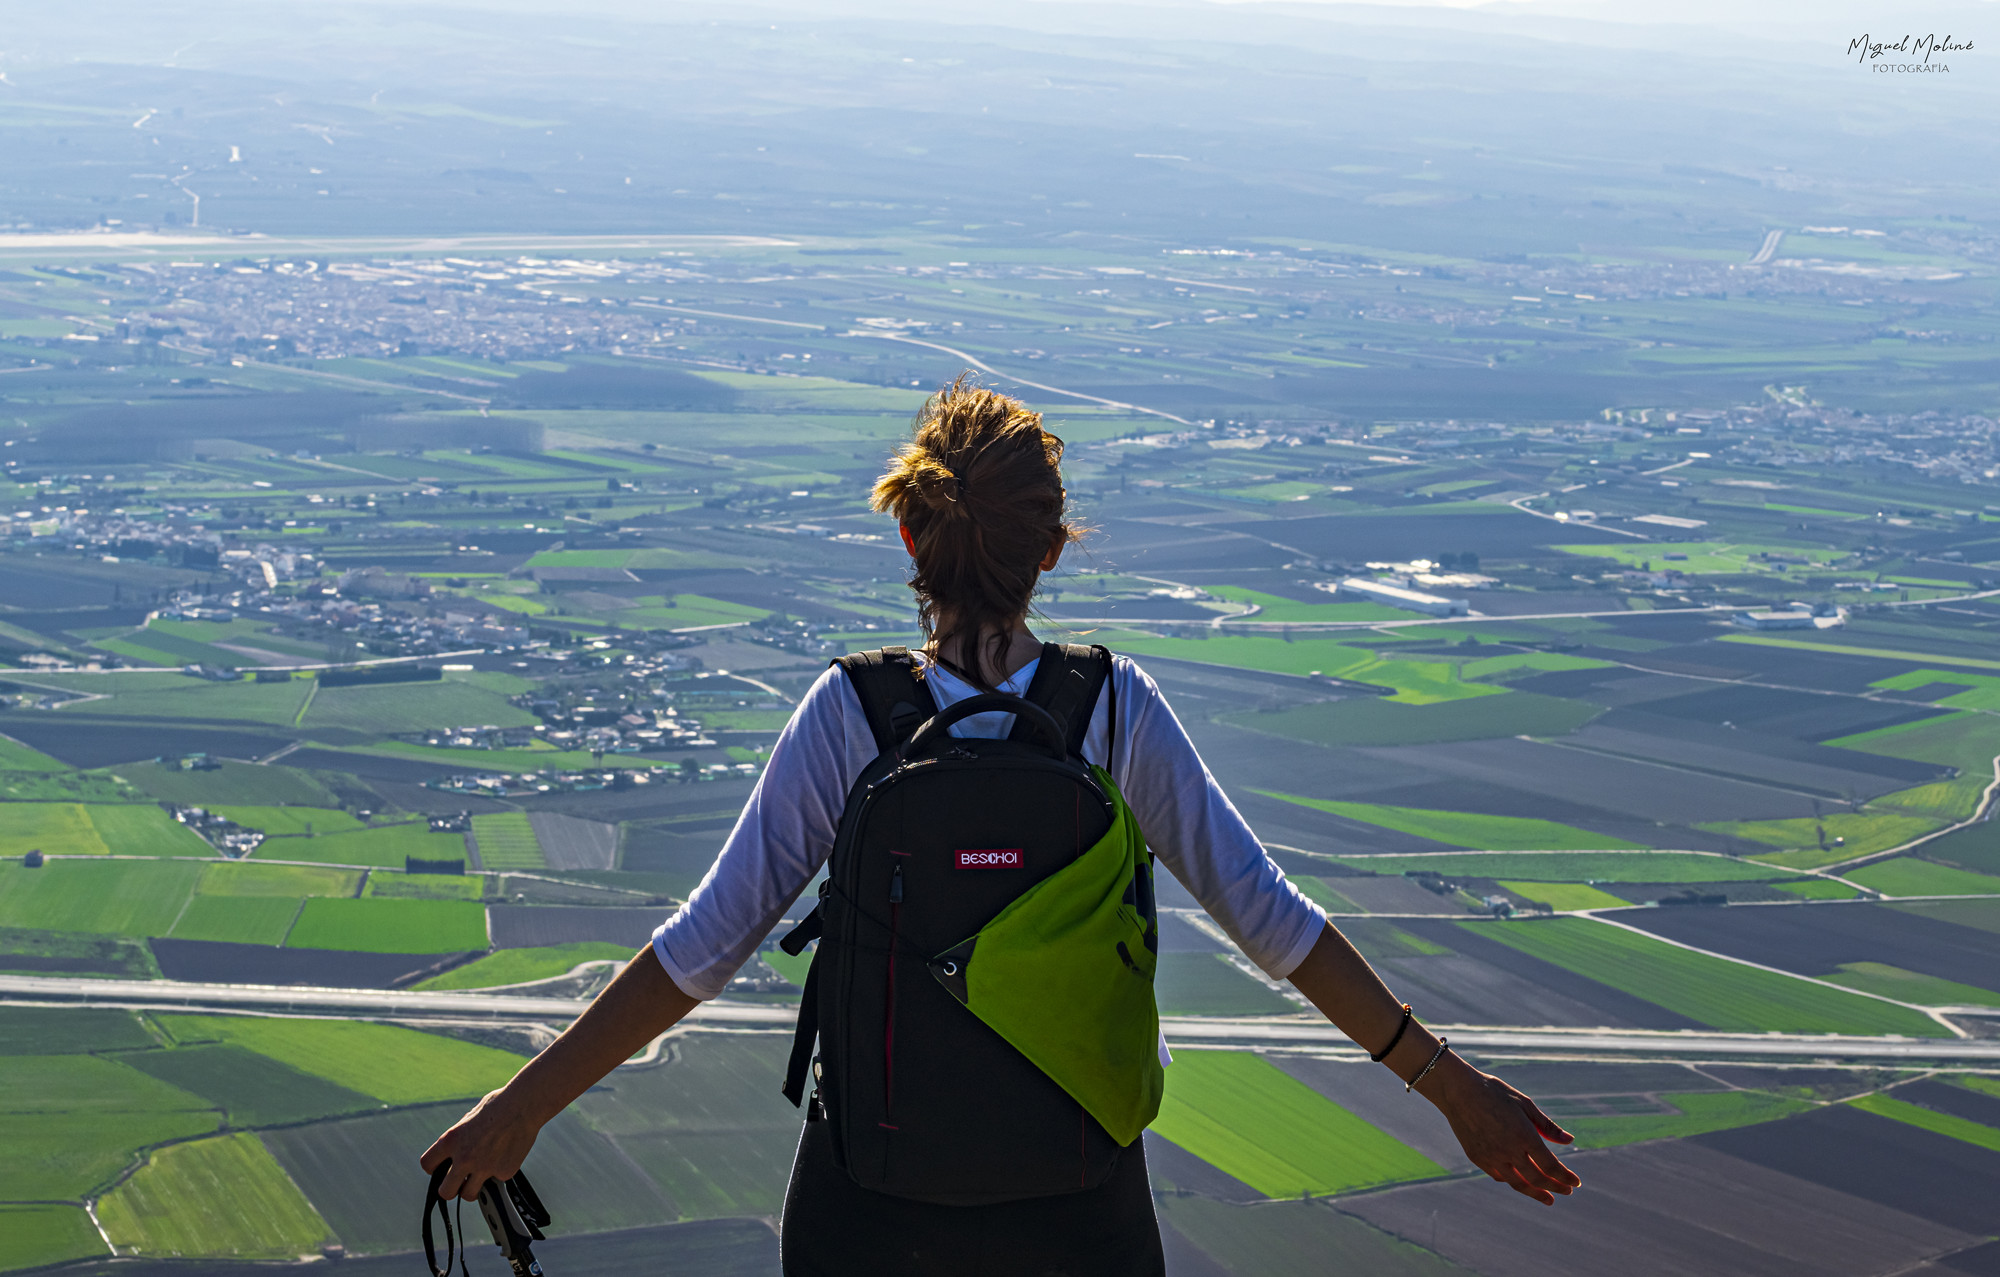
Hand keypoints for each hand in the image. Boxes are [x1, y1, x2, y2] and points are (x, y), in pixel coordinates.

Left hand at [420, 1089, 541, 1201]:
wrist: (524, 1104)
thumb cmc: (498, 1105)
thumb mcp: (470, 1118)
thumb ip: (460, 1138)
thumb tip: (456, 1152)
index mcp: (451, 1140)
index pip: (427, 1165)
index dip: (433, 1168)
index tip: (441, 1168)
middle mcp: (464, 1157)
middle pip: (445, 1192)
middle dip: (450, 1189)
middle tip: (458, 1183)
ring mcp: (484, 1167)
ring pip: (469, 1195)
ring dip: (473, 1188)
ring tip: (480, 1177)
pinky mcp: (504, 1172)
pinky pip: (497, 1181)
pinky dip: (500, 1173)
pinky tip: (507, 1157)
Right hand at [1421, 1056, 1580, 1205]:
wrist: (1457, 1090)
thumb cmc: (1494, 1092)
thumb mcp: (1524, 1103)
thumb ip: (1547, 1125)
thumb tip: (1570, 1140)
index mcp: (1524, 1135)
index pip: (1551, 1165)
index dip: (1565, 1176)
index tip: (1575, 1182)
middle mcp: (1508, 1150)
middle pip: (1538, 1178)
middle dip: (1555, 1187)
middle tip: (1566, 1191)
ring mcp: (1491, 1156)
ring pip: (1518, 1183)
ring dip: (1536, 1193)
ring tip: (1548, 1199)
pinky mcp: (1477, 1158)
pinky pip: (1499, 1176)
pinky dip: (1513, 1181)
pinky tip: (1521, 1181)